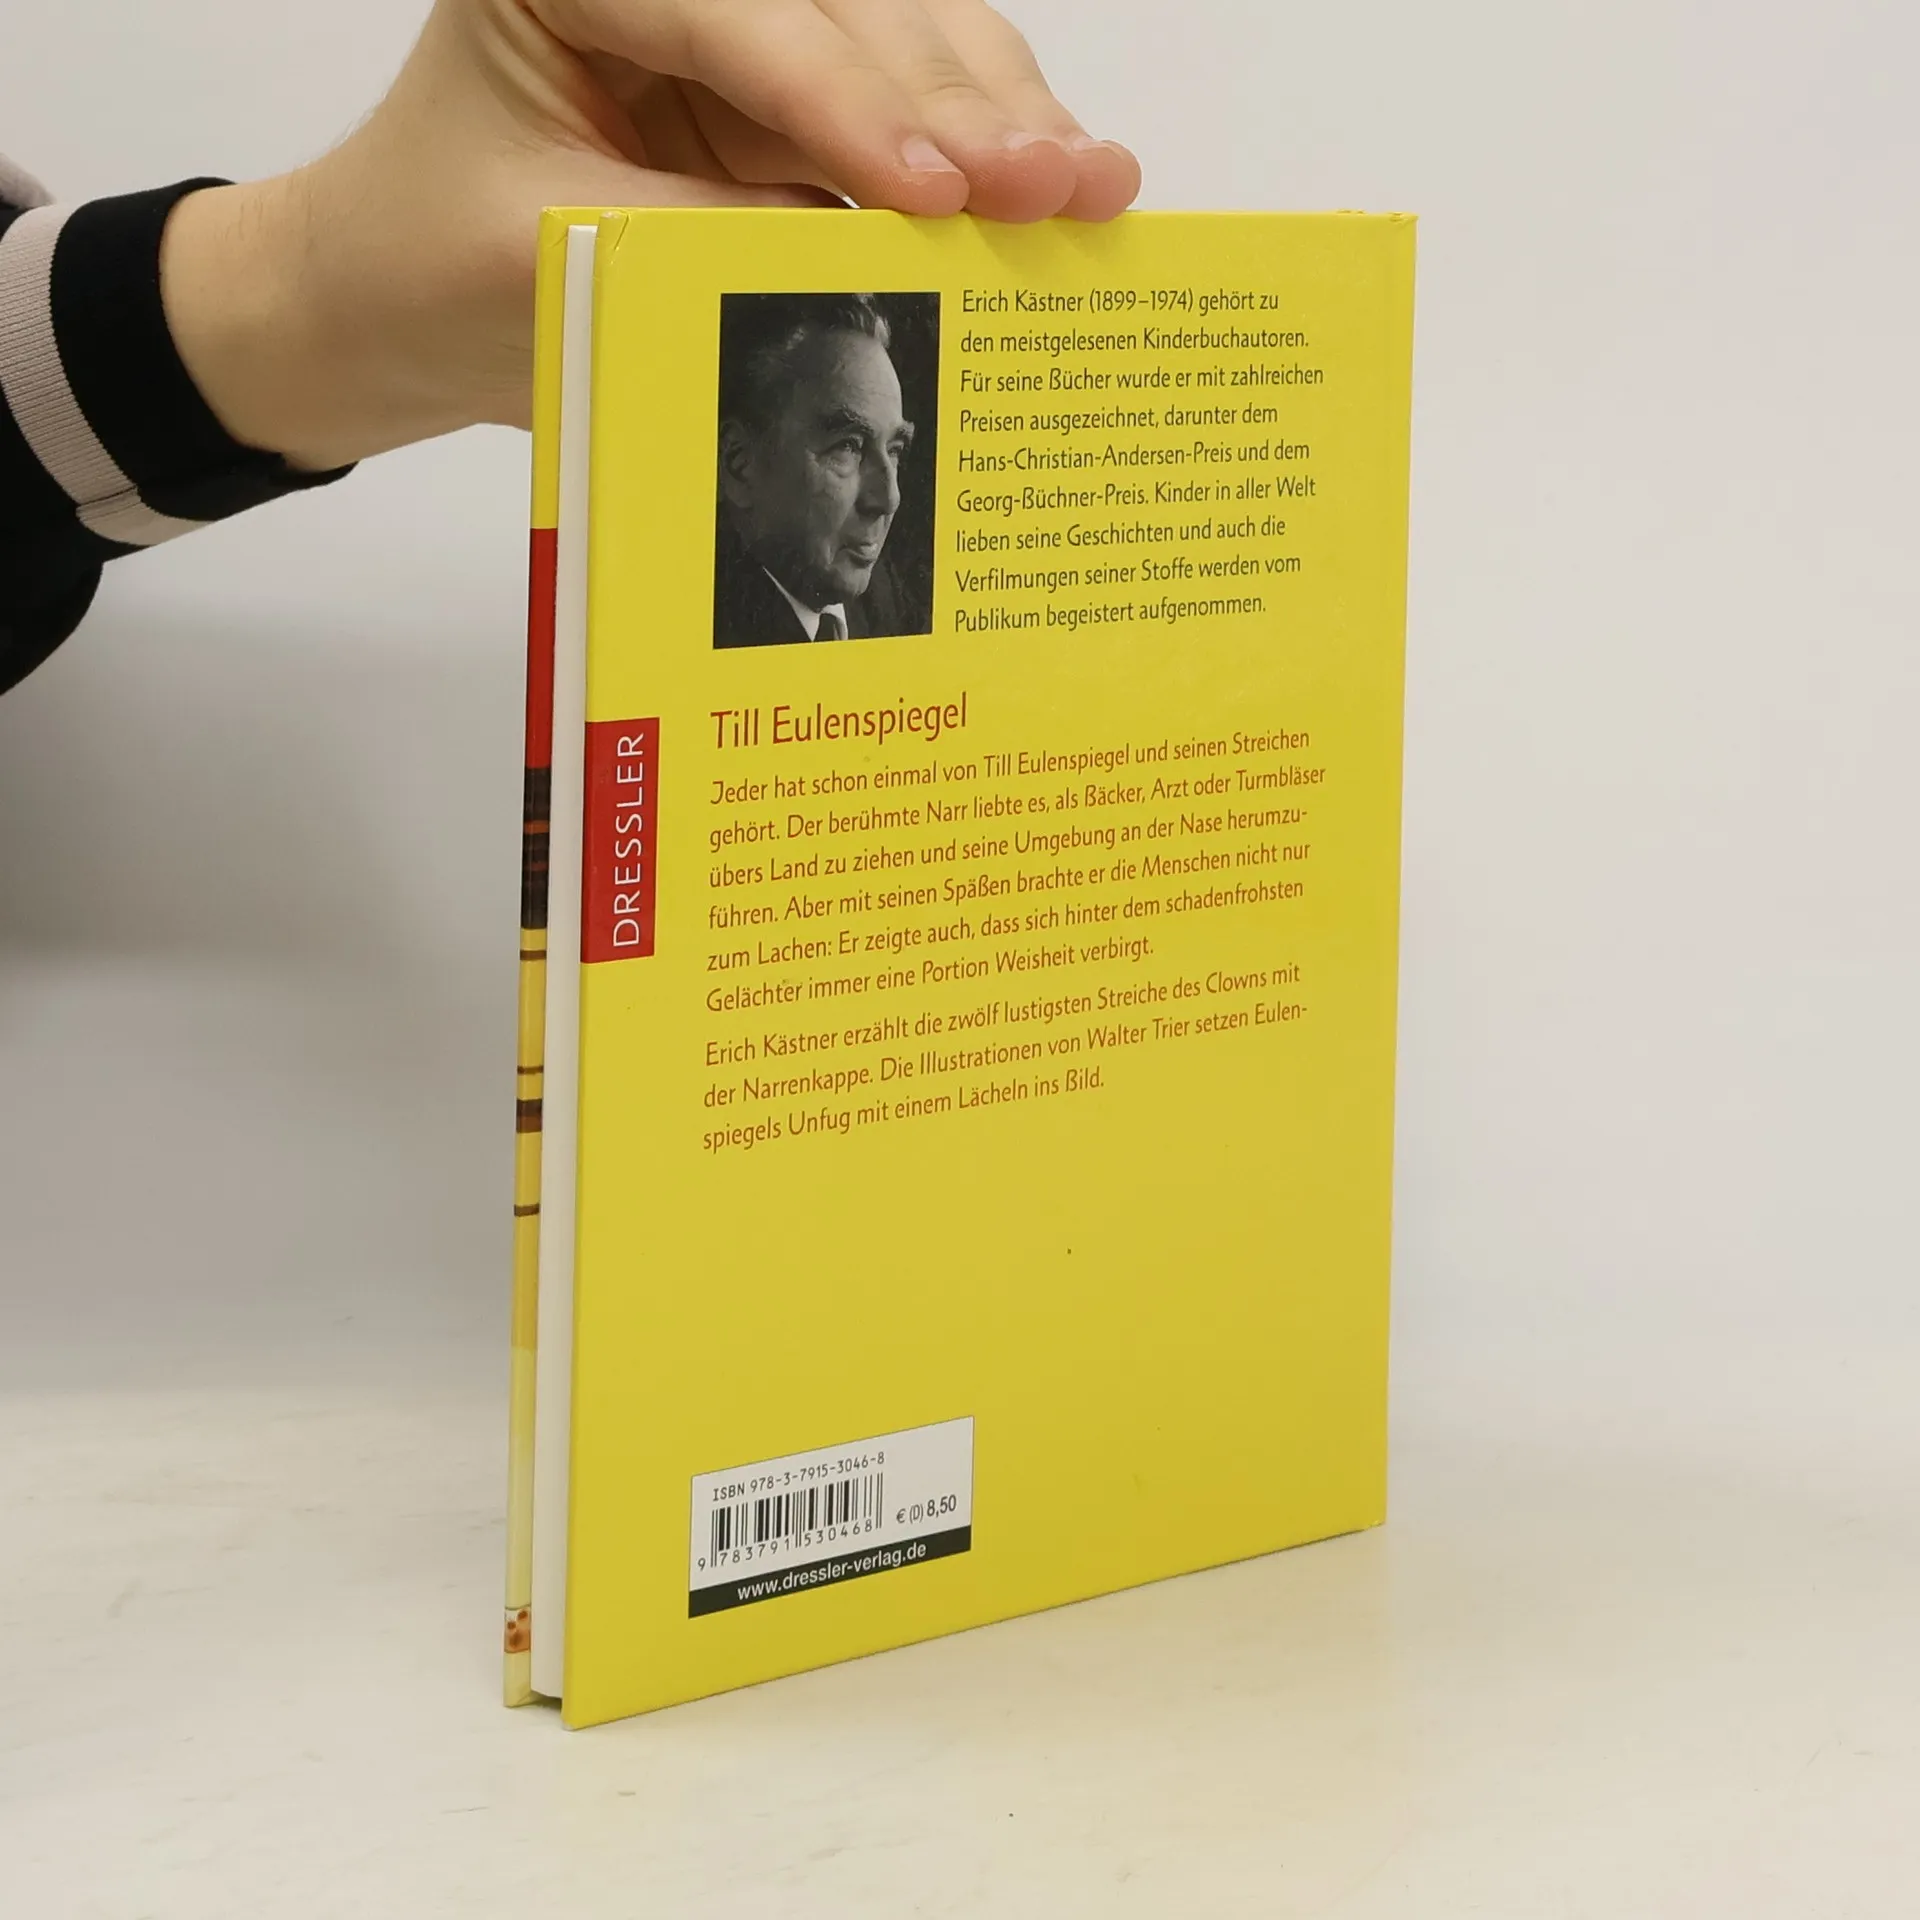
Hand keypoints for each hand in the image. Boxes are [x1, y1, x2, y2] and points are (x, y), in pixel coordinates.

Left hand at [160, 0, 1139, 470]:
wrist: (396, 311)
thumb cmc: (435, 271)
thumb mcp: (561, 260)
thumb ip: (715, 247)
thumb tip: (887, 262)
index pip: (734, 13)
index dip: (846, 100)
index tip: (935, 191)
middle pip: (851, 8)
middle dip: (958, 103)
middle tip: (1059, 182)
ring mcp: (740, 36)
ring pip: (905, 38)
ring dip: (1000, 115)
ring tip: (1088, 185)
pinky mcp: (783, 104)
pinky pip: (904, 110)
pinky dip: (982, 153)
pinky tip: (1058, 184)